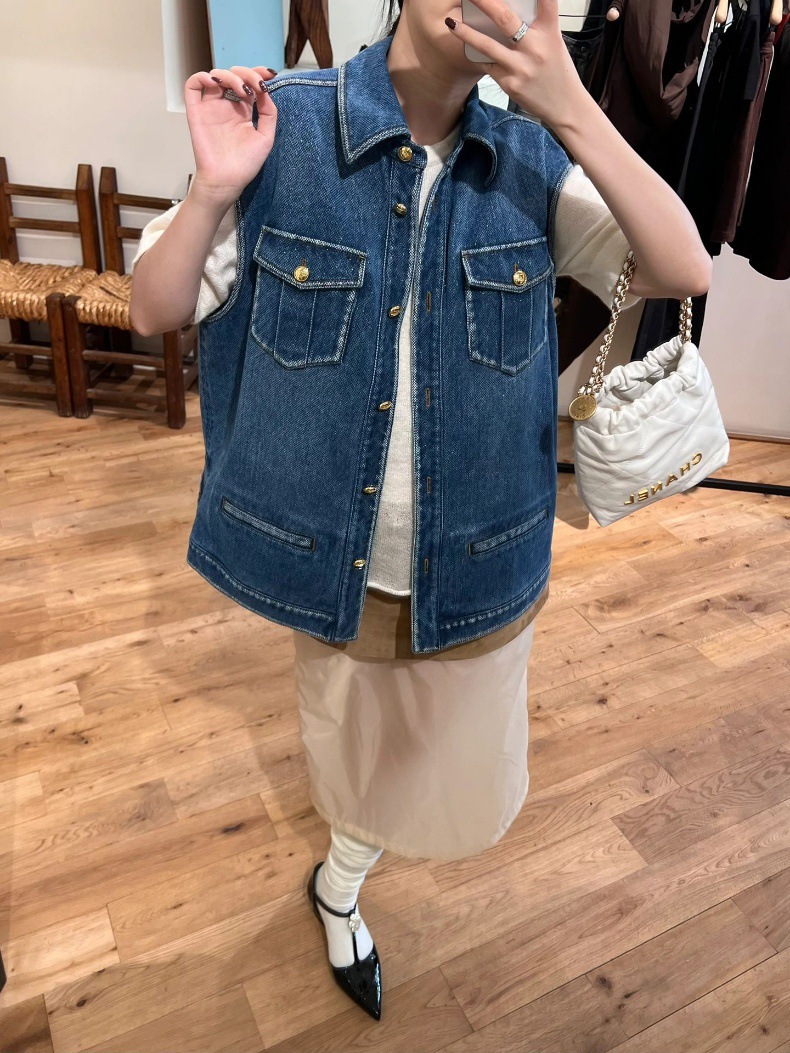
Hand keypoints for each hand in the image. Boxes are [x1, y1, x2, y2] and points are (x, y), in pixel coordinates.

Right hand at [183, 65, 278, 205]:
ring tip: (241, 89)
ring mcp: (211, 108)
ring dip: (229, 75)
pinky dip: (202, 77)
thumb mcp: (266, 138)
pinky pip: (193, 86)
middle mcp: (227, 106)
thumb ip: (269, 113)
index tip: (269, 74)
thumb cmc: (245, 164)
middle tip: (255, 85)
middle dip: (247, 74)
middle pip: (234, 76)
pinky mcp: (196, 111)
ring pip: (215, 76)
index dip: (257, 74)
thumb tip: (265, 90)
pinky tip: (216, 83)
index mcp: (243, 111)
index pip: (249, 84)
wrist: (227, 180)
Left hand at [447, 0, 586, 128]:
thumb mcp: (554, 43)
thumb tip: (512, 13)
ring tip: (451, 24)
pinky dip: (478, 56)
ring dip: (466, 33)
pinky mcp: (510, 83)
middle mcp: (535, 47)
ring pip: (487, 46)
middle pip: (505, 19)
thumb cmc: (558, 72)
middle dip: (484, 2)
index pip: (546, 1)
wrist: (565, 106)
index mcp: (550, 32)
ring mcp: (521, 67)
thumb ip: (536, 28)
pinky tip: (468, 49)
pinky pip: (488, 66)